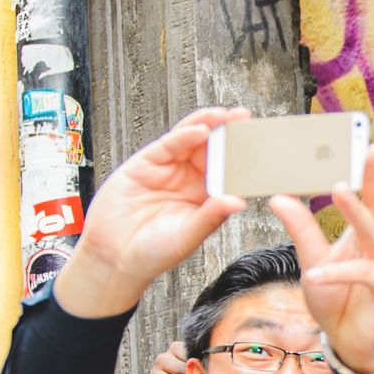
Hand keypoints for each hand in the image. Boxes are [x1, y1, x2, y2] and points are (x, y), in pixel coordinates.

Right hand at [57, 108, 247, 315]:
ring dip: (208, 126)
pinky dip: (183, 135)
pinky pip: (168, 146)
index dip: (243, 158)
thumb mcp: (187, 236)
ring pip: (191, 141)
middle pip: (212, 150)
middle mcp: (189, 180)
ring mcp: (168, 170)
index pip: (229, 172)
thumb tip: (237, 202)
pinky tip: (199, 130)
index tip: (260, 146)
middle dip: (228, 133)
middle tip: (245, 118)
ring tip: (225, 115)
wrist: (113, 258)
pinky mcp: (145, 164)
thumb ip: (210, 217)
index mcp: (206, 198)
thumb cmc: (152, 253)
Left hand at [268, 144, 373, 373]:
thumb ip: (301, 229)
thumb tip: (278, 196)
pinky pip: (364, 275)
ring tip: (340, 188)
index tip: (366, 143)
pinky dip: (339, 273)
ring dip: (358, 212)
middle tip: (372, 149)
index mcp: (370, 231)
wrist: (349, 341)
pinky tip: (316, 274)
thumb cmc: (337, 297)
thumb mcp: (312, 259)